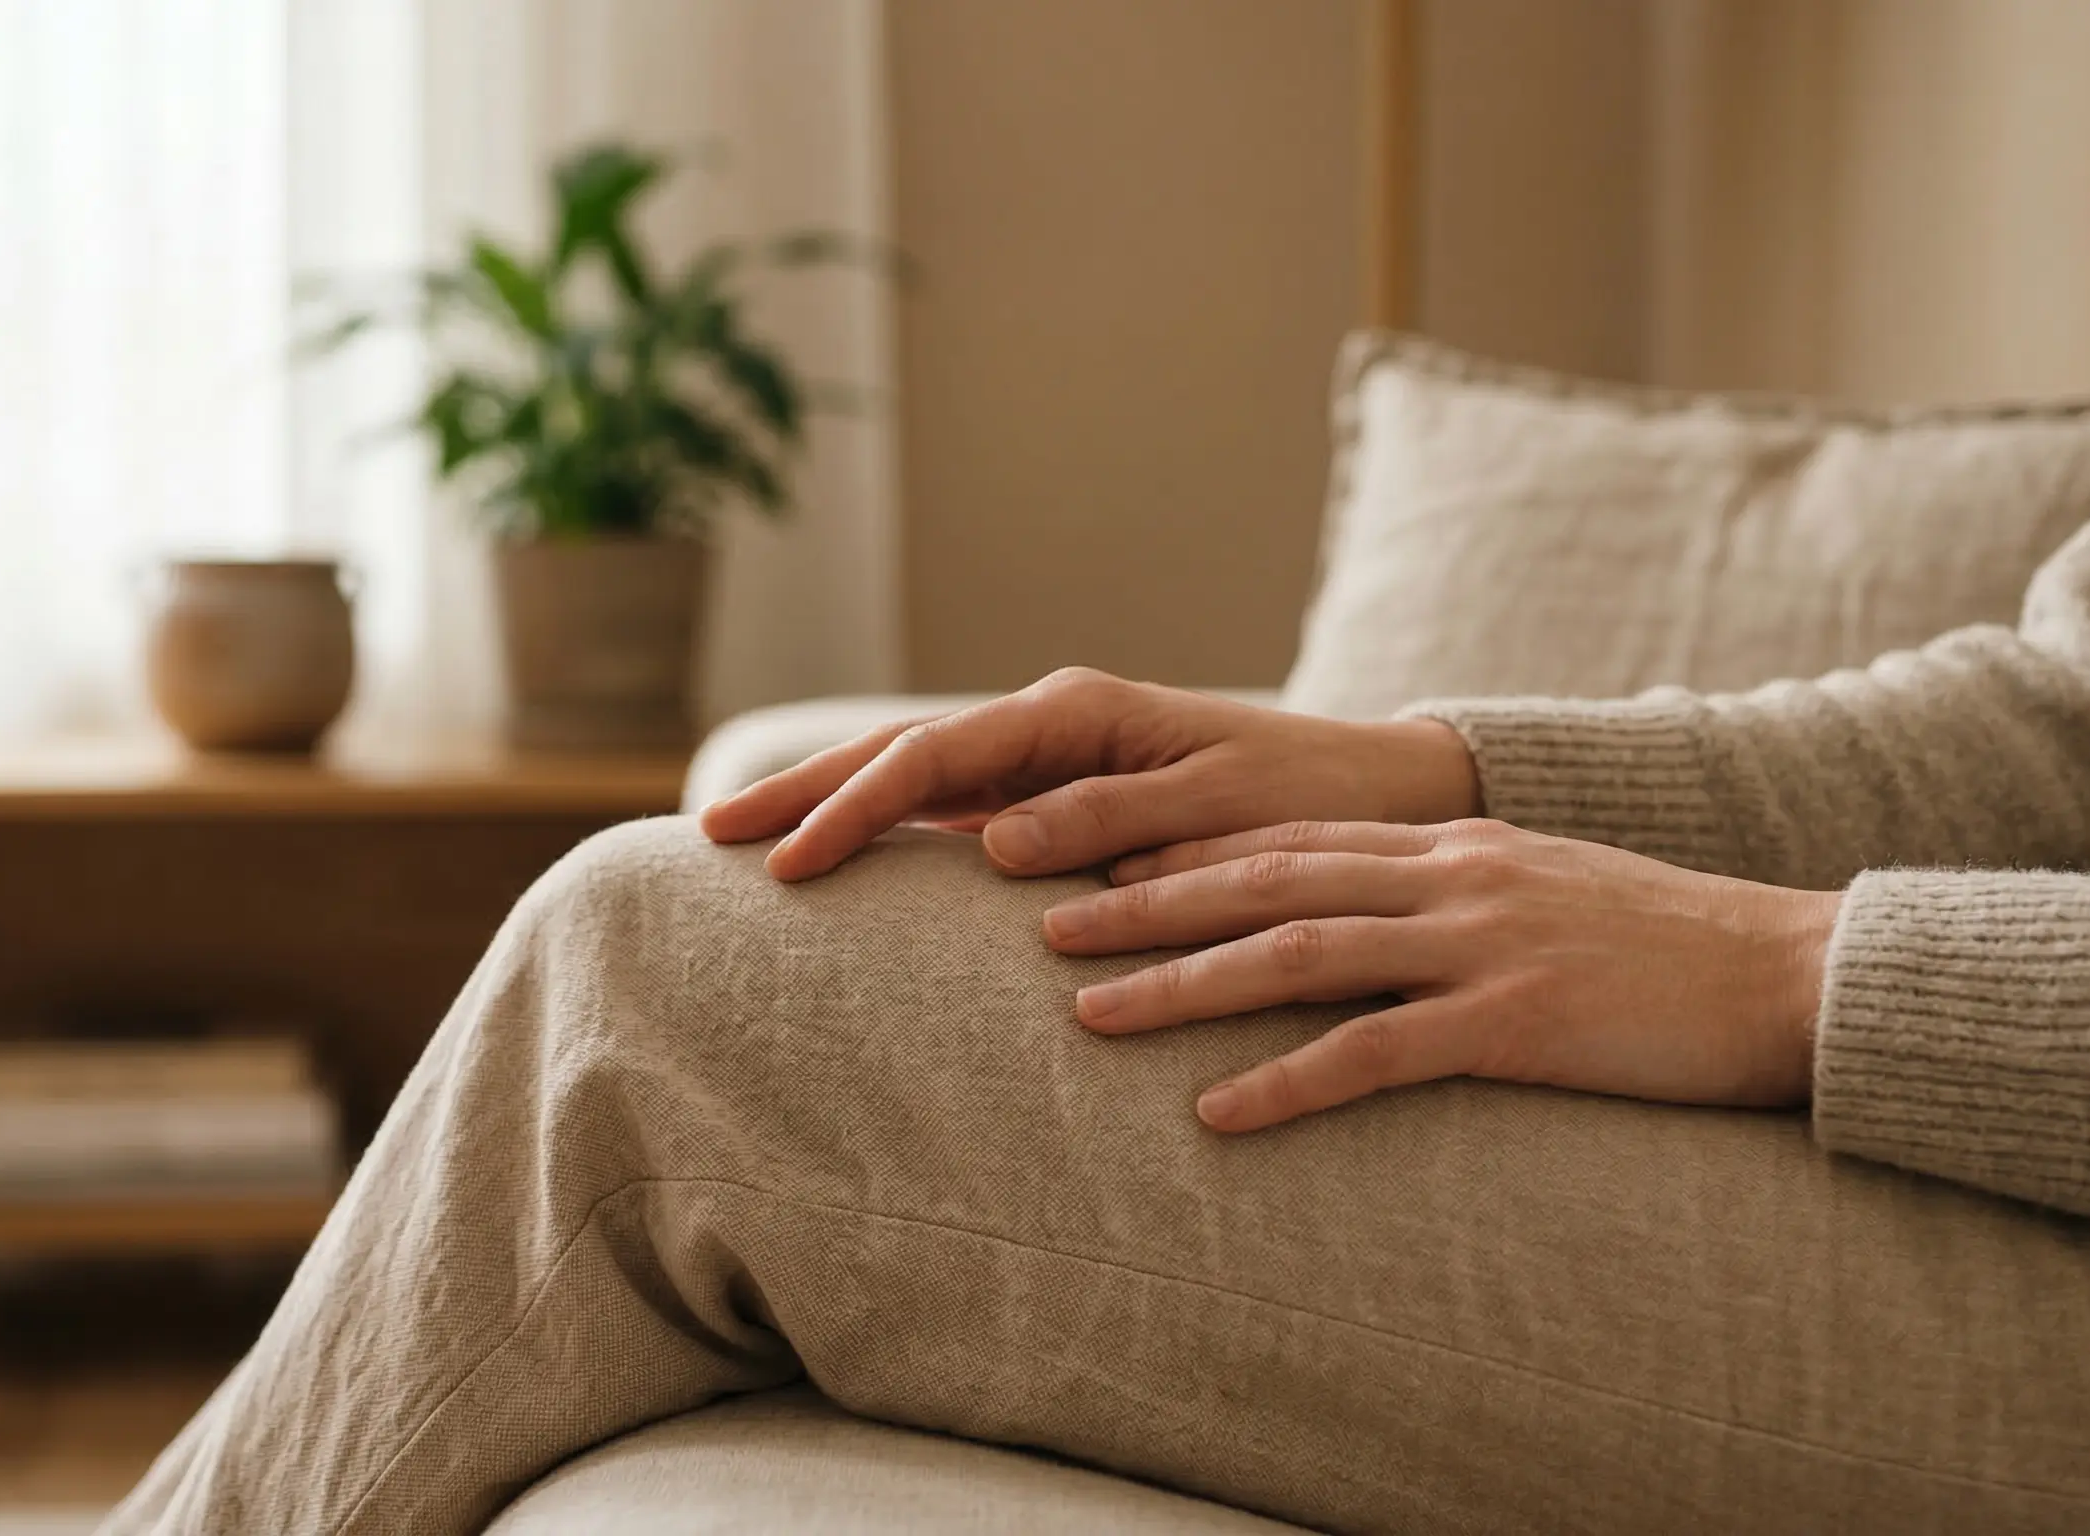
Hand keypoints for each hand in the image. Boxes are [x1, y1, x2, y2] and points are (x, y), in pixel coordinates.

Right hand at [699, 668, 1478, 881]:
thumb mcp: (1221, 809)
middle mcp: (1053, 724)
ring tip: (743, 843)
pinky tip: (841, 855)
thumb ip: (1112, 820)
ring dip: (831, 805)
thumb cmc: (1315, 802)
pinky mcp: (1067, 798)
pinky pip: (958, 810)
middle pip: (899, 755)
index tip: (785, 864)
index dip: (851, 809)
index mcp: (1078, 714)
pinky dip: (890, 828)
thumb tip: (998, 843)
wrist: (1384, 796)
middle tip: (705, 837)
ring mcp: (1053, 759)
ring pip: (917, 779)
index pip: (933, 761)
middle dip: (802, 791)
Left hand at [1043, 819, 1843, 1130]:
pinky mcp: (1516, 1023)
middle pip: (1263, 881)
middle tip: (1043, 922)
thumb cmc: (1668, 949)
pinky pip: (1376, 1054)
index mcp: (1453, 846)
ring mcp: (1481, 944)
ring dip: (1183, 983)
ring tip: (1089, 1012)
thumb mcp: (1545, 892)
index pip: (1289, 837)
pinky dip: (1288, 1082)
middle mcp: (1451, 878)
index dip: (1183, 853)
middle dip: (1144, 902)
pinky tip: (1218, 1113)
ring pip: (1296, 954)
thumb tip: (1376, 926)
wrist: (1793, 973)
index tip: (1093, 866)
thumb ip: (1456, 898)